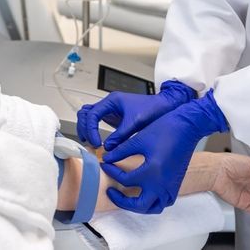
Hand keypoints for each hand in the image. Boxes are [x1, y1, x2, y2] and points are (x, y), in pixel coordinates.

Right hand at [76, 80, 195, 148]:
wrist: (165, 107)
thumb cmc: (153, 109)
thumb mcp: (136, 123)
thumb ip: (121, 135)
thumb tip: (108, 148)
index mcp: (112, 101)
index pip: (92, 114)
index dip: (91, 129)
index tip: (97, 143)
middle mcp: (109, 104)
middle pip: (85, 113)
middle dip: (84, 128)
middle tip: (91, 143)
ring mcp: (110, 111)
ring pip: (89, 116)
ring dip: (86, 128)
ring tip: (90, 142)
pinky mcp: (114, 118)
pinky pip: (97, 122)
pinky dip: (93, 130)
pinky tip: (97, 141)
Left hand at [100, 91, 228, 213]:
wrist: (187, 126)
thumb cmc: (165, 129)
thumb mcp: (139, 139)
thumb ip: (121, 152)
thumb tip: (107, 159)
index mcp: (152, 172)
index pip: (125, 180)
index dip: (112, 172)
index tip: (105, 164)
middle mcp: (162, 184)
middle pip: (138, 205)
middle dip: (122, 201)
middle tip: (111, 191)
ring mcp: (171, 186)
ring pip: (153, 207)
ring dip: (138, 206)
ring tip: (126, 197)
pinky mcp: (176, 184)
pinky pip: (164, 202)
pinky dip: (153, 202)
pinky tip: (144, 193)